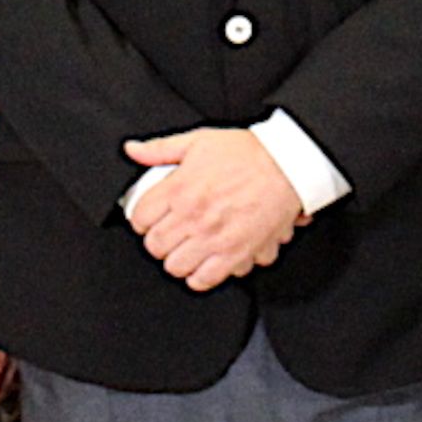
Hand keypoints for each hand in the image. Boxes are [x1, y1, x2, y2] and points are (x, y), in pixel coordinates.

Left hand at [121, 127, 305, 289]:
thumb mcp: (198, 141)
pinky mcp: (235, 254)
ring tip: (186, 249)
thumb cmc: (248, 153)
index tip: (149, 219)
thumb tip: (133, 150)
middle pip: (155, 246)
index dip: (141, 220)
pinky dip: (200, 275)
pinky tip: (204, 262)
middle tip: (168, 234)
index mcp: (180, 189)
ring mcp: (214, 239)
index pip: (139, 218)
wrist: (289, 166)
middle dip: (158, 241)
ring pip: (175, 267)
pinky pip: (204, 280)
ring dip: (178, 259)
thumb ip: (160, 149)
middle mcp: (193, 217)